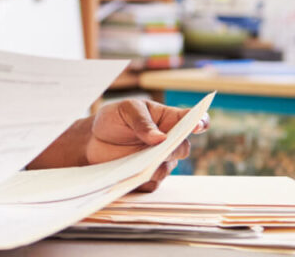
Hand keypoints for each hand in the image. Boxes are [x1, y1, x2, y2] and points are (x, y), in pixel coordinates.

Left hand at [87, 99, 208, 191]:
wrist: (94, 140)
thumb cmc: (114, 119)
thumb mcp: (125, 110)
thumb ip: (142, 121)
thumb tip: (160, 138)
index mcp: (169, 119)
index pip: (193, 120)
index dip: (200, 123)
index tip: (198, 125)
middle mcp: (169, 142)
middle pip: (182, 148)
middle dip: (173, 148)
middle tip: (162, 146)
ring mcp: (160, 162)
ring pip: (166, 168)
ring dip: (155, 166)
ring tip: (140, 162)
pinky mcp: (148, 179)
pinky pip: (151, 184)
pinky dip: (142, 180)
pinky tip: (130, 176)